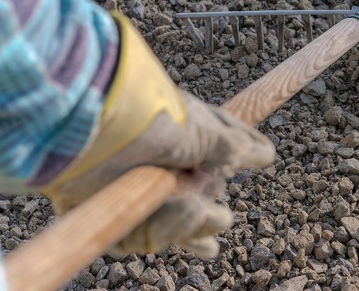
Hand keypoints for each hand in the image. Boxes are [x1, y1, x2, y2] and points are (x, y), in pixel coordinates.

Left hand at [40, 14, 274, 256]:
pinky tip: (167, 207)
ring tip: (183, 199)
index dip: (246, 158)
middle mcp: (169, 170)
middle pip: (208, 203)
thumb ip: (237, 147)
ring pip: (186, 229)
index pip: (226, 155)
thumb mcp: (205, 128)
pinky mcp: (120, 218)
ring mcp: (145, 197)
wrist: (91, 130)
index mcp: (189, 141)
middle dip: (211, 209)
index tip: (265, 158)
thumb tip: (267, 154)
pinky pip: (152, 239)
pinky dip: (163, 226)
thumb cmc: (150, 119)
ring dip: (192, 218)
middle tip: (199, 188)